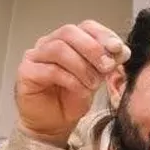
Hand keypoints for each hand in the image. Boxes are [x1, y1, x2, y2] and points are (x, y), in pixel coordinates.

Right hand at [15, 20, 130, 146]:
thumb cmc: (73, 98)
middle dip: (93, 49)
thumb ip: (107, 63)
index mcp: (69, 41)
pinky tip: (81, 91)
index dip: (103, 35)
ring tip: (94, 84)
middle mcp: (49, 43)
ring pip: (59, 49)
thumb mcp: (97, 79)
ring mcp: (35, 56)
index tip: (118, 48)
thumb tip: (122, 50)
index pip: (85, 26)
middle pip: (69, 32)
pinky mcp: (27, 73)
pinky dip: (71, 80)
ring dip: (82, 67)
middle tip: (107, 67)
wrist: (55, 123)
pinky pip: (50, 70)